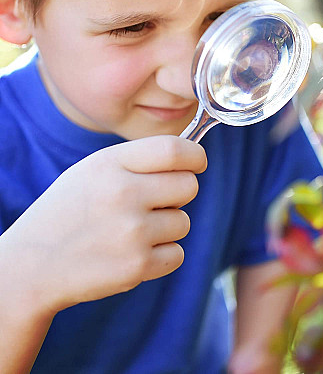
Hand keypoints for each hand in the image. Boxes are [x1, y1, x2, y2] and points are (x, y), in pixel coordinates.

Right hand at [0, 135, 205, 314]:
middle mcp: (123, 194)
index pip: (174, 150)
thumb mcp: (94, 170)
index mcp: (111, 164)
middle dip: (179, 193)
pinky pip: (177, 253)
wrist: (32, 265)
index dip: (195, 156)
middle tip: (156, 202)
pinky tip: (133, 252)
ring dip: (167, 227)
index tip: (197, 164)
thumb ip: (140, 160)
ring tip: (132, 231)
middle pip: (189, 186)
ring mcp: (132, 232)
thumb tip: (190, 157)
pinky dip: (162, 255)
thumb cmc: (70, 210)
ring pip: (183, 222)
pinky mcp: (137, 266)